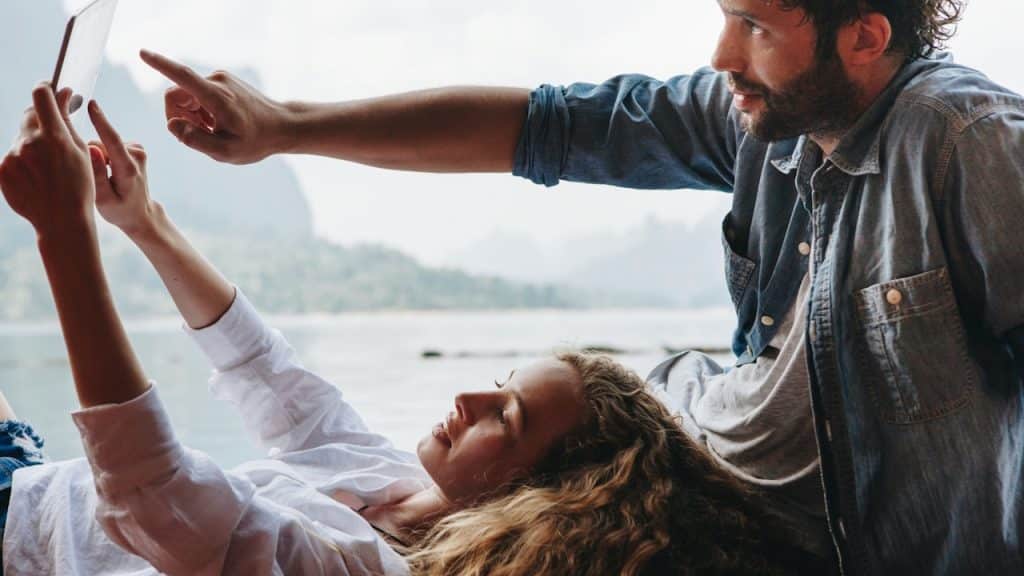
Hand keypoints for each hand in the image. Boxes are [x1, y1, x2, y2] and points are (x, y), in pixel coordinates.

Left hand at [0, 84, 94, 237]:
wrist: (62, 220)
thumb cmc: (79, 186)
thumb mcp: (81, 151)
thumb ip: (67, 120)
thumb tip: (63, 93)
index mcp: (55, 137)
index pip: (41, 96)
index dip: (46, 89)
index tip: (50, 90)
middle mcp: (29, 143)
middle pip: (29, 114)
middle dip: (40, 118)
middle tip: (54, 133)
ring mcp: (12, 157)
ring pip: (21, 138)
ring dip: (32, 144)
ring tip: (48, 169)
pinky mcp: (1, 170)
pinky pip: (12, 156)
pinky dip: (23, 162)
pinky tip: (37, 178)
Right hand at [86, 100, 159, 237]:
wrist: (141, 213)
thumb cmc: (120, 210)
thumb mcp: (104, 200)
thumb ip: (96, 174)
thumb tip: (91, 148)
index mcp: (128, 168)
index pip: (112, 140)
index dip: (101, 122)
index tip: (91, 105)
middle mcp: (136, 155)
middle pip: (100, 144)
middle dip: (92, 156)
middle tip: (96, 178)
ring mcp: (138, 150)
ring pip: (104, 145)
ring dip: (99, 158)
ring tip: (106, 178)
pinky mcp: (135, 147)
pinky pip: (110, 146)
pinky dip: (105, 156)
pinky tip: (110, 172)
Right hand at [140, 49, 288, 164]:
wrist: (282, 126)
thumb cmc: (256, 141)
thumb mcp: (225, 151)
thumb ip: (195, 140)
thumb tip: (173, 124)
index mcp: (216, 97)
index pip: (182, 76)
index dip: (160, 65)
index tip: (142, 53)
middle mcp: (217, 81)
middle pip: (175, 95)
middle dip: (179, 116)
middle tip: (200, 135)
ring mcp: (221, 78)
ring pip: (186, 96)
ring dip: (191, 115)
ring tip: (213, 130)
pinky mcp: (223, 81)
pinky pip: (198, 95)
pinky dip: (201, 111)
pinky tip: (218, 123)